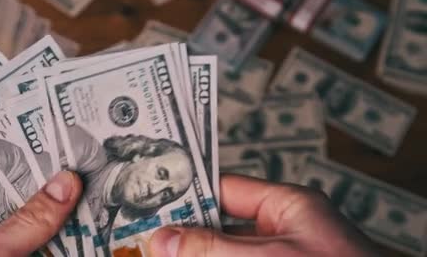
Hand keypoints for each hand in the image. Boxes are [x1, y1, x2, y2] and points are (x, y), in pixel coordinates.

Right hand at [150, 175, 378, 256]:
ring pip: (223, 251)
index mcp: (289, 207)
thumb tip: (164, 240)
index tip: (155, 203)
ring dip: (195, 253)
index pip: (227, 190)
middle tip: (151, 241)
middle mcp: (283, 233)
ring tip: (161, 253)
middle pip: (220, 227)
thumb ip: (214, 248)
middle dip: (186, 235)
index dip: (189, 194)